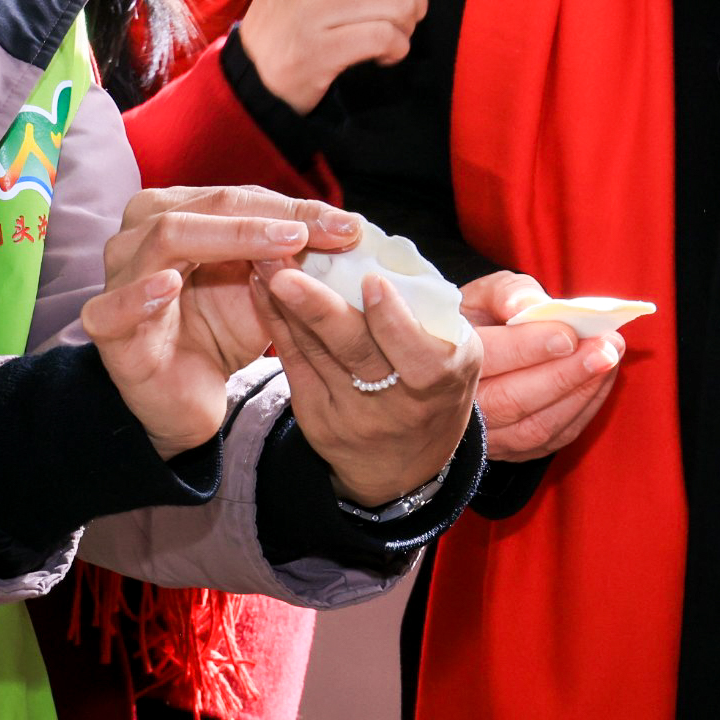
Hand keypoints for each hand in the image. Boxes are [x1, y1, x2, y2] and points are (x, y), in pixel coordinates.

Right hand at [82, 185, 362, 454]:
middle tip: (319, 234)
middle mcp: (140, 233)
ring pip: (167, 237)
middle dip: (271, 219)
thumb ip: (293, 253)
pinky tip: (168, 285)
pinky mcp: (105, 326)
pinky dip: (140, 293)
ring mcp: (117, 277)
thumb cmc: (220, 330)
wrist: (187, 398)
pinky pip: (115, 305)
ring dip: (228, 239)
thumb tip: (349, 225)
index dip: (295, 208)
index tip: (349, 226)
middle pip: (208, 207)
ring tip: (277, 246)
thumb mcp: (264, 287)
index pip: (239, 198)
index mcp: (176, 211)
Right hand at [237, 0, 475, 110]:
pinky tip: (381, 57)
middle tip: (401, 17)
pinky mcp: (316, 47)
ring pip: (401, 3)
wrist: (251, 79)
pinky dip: (396, 50)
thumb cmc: (295, 23)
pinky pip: (387, 37)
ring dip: (407, 28)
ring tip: (387, 38)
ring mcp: (308, 8)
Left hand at [255, 264, 483, 505]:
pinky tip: (262, 289)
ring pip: (315, 352)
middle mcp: (396, 402)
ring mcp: (352, 414)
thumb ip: (430, 312)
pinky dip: (277, 323)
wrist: (404, 466)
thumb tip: (387, 253)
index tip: (372, 280)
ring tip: (266, 262)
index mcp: (440, 378)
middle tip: (288, 273)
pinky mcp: (316, 416)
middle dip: (319, 310)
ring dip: (286, 305)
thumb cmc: (436, 389)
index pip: (415, 353)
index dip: (393, 319)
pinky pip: (294, 363)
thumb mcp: (457, 355)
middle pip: (355, 353)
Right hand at [463, 271, 624, 461]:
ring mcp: (484, 437)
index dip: (529, 348)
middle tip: (607, 347)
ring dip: (580, 393)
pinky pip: (550, 441)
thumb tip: (528, 306)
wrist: (466, 360)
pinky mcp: (511, 451)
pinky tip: (601, 381)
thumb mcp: (482, 294)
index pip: (488, 358)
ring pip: (535, 427)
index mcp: (447, 360)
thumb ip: (506, 292)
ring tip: (610, 358)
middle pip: (514, 399)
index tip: (569, 334)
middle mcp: (460, 409)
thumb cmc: (477, 321)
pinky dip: (581, 412)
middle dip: (566, 373)